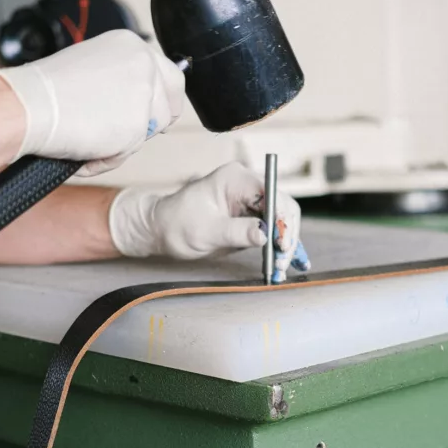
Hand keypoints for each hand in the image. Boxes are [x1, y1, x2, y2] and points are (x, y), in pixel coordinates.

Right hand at [0, 30, 184, 175]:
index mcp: (131, 45)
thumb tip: (136, 103)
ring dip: (123, 141)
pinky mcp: (138, 124)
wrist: (28, 105)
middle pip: (170, 103)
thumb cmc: (47, 91)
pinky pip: (129, 151)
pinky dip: (107, 157)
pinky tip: (84, 148)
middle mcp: (144, 63)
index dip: (163, 100)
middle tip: (128, 133)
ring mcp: (144, 93)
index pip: (170, 75)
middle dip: (154, 122)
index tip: (154, 114)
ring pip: (151, 130)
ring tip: (89, 137)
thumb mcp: (92, 69)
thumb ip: (119, 80)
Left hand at [109, 162, 310, 277]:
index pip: (273, 195)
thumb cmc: (176, 224)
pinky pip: (272, 229)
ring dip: (285, 244)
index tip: (282, 246)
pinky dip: (278, 246)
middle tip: (281, 263)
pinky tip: (287, 263)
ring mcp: (250, 201)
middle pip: (283, 208)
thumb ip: (237, 232)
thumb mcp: (206, 231)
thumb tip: (266, 236)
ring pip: (281, 220)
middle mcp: (248, 186)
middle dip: (286, 236)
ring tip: (280, 268)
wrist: (160, 229)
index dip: (283, 221)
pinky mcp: (249, 217)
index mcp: (236, 179)